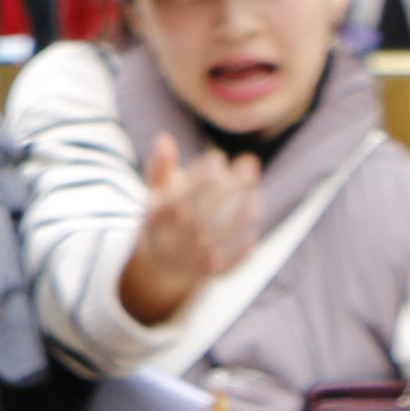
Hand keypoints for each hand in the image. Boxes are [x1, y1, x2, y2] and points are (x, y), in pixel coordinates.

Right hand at [117, 134, 265, 326]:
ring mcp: (195, 256)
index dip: (208, 167)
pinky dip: (247, 239)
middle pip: (215, 205)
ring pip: (231, 228)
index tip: (217, 157)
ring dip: (249, 205)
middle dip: (236, 181)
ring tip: (255, 189)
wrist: (162, 265)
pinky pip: (238, 255)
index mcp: (160, 215)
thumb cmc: (163, 218)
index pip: (188, 187)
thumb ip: (160, 167)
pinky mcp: (212, 271)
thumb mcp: (154, 193)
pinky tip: (254, 220)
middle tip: (250, 163)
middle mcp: (176, 237)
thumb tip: (164, 139)